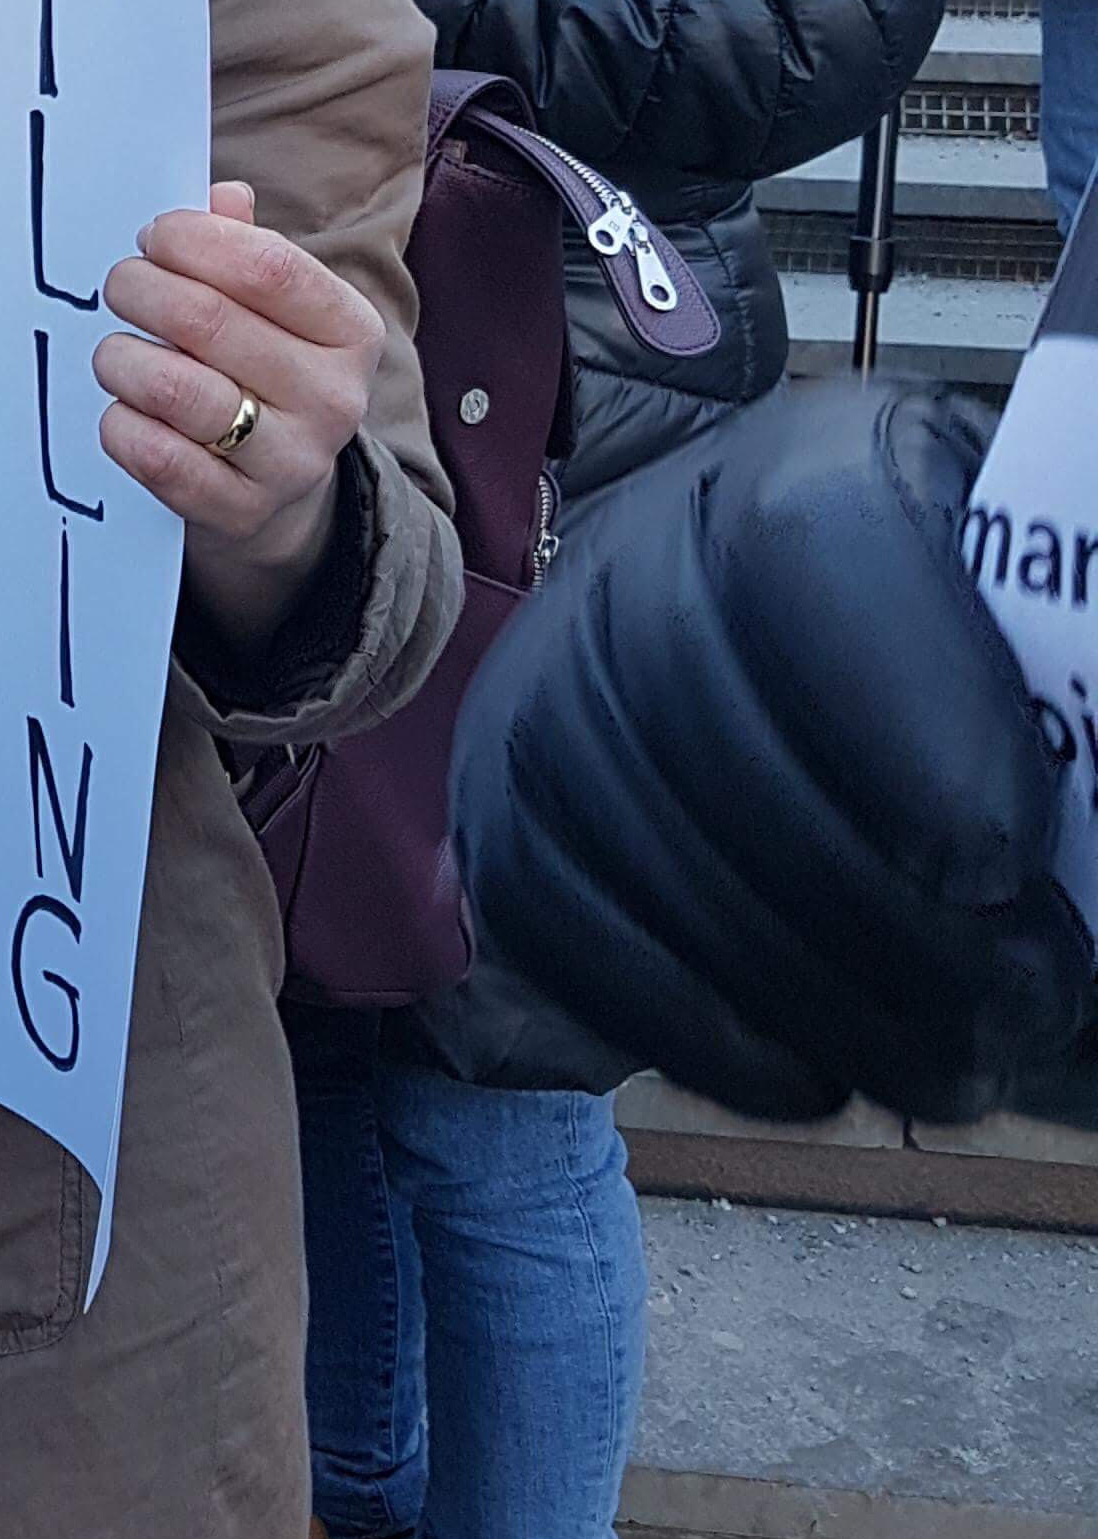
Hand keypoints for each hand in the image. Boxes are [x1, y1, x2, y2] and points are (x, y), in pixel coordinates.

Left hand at [95, 183, 383, 649]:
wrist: (279, 491)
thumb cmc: (263, 372)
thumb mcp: (274, 309)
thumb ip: (244, 247)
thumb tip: (219, 196)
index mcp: (351, 330)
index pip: (269, 267)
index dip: (195, 241)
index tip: (154, 237)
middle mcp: (333, 397)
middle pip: (207, 320)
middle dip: (140, 289)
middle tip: (120, 286)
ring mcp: (291, 462)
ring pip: (174, 388)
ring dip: (121, 357)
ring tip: (116, 351)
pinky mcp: (239, 511)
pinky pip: (155, 456)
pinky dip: (120, 423)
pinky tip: (122, 409)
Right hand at [454, 378, 1091, 1125]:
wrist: (816, 682)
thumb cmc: (982, 667)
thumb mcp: (1042, 635)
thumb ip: (1068, 684)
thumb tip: (1082, 803)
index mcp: (814, 465)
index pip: (812, 546)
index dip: (907, 716)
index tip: (1008, 866)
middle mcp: (641, 551)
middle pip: (716, 729)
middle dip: (882, 913)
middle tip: (1021, 1011)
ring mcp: (545, 685)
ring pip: (638, 847)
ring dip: (814, 995)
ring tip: (953, 1067)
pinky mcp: (500, 813)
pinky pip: (563, 936)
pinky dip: (700, 1032)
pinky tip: (816, 1073)